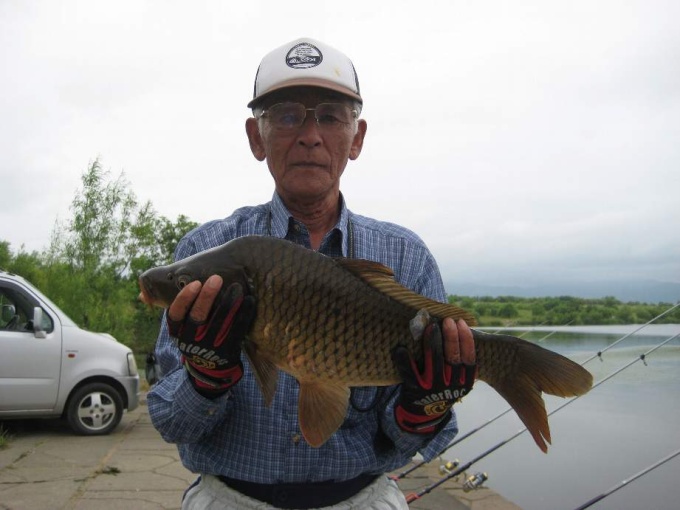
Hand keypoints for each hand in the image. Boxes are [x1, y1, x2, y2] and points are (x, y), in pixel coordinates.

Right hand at [167, 275, 255, 392]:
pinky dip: (243, 315)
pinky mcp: (228, 351)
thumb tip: (143, 294)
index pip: (175, 316)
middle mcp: (191, 341)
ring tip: (236, 286)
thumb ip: (175, 311)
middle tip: (216, 278)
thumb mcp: (181, 331)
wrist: (210, 371)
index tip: (194, 283)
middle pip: (197, 317)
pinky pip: (237, 331)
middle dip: (207, 296)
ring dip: (228, 303)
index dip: (184, 299)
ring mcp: (210, 348)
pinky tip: (249, 300)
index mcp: (177, 334)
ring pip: (219, 324)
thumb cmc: (195, 339)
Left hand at [392, 317, 475, 433]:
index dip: (466, 340)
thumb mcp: (456, 380)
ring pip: (435, 362)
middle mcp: (451, 387)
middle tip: (447, 320)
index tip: (462, 323)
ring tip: (431, 326)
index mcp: (464, 384)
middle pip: (453, 358)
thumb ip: (459, 362)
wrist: (424, 413)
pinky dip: (405, 360)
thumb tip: (458, 328)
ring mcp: (433, 389)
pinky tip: (401, 348)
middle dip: (451, 337)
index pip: (469, 359)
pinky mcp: (416, 390)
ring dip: (433, 342)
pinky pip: (410, 373)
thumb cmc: (442, 388)